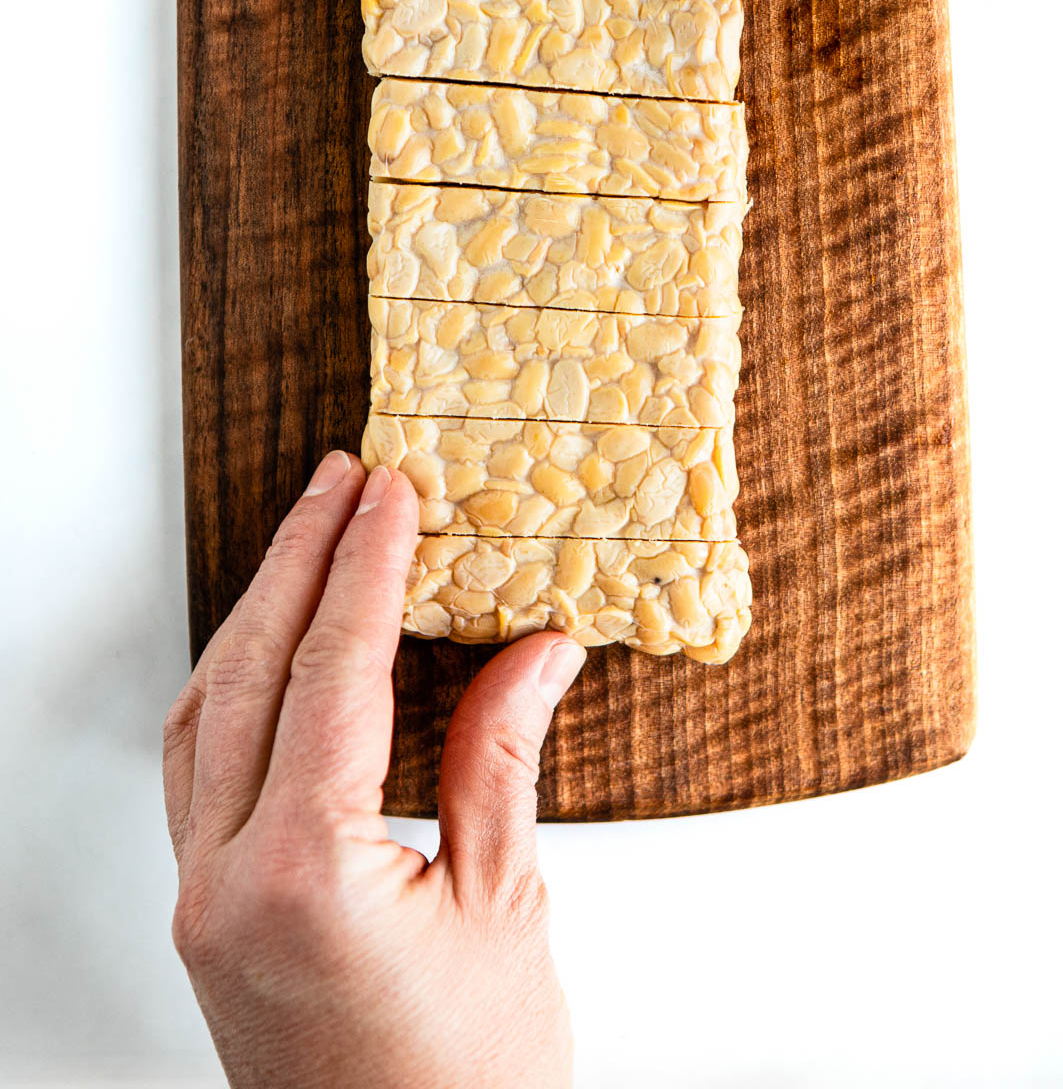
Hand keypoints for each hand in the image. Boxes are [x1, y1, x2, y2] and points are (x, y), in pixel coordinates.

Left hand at [163, 452, 585, 1088]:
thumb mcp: (504, 911)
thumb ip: (502, 762)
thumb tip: (532, 650)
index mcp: (301, 877)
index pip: (333, 675)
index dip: (366, 568)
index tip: (392, 492)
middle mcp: (224, 881)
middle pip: (249, 673)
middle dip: (299, 560)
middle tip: (345, 480)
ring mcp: (202, 898)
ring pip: (206, 711)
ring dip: (260, 611)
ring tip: (314, 535)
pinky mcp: (208, 909)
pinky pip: (200, 765)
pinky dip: (240, 682)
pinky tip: (280, 645)